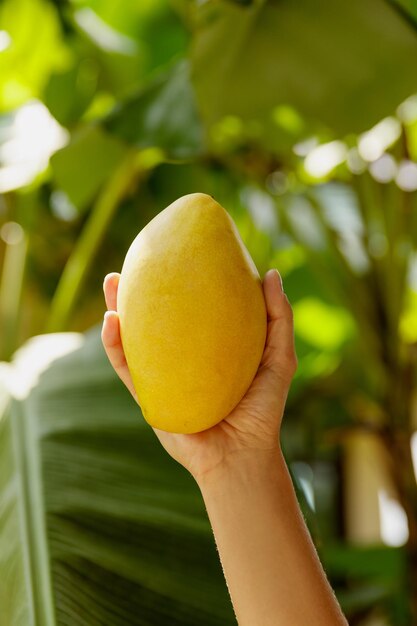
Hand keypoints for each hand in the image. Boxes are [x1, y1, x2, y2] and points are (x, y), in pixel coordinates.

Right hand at [101, 269, 296, 482]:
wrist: (243, 456)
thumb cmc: (263, 409)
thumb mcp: (278, 357)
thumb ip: (278, 318)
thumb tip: (269, 273)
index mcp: (207, 347)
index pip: (190, 308)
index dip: (180, 281)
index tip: (175, 252)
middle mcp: (181, 359)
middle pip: (155, 318)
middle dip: (141, 290)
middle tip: (135, 261)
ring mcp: (162, 377)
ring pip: (133, 338)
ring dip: (117, 309)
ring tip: (113, 282)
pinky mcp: (149, 398)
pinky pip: (126, 369)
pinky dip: (114, 346)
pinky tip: (111, 322)